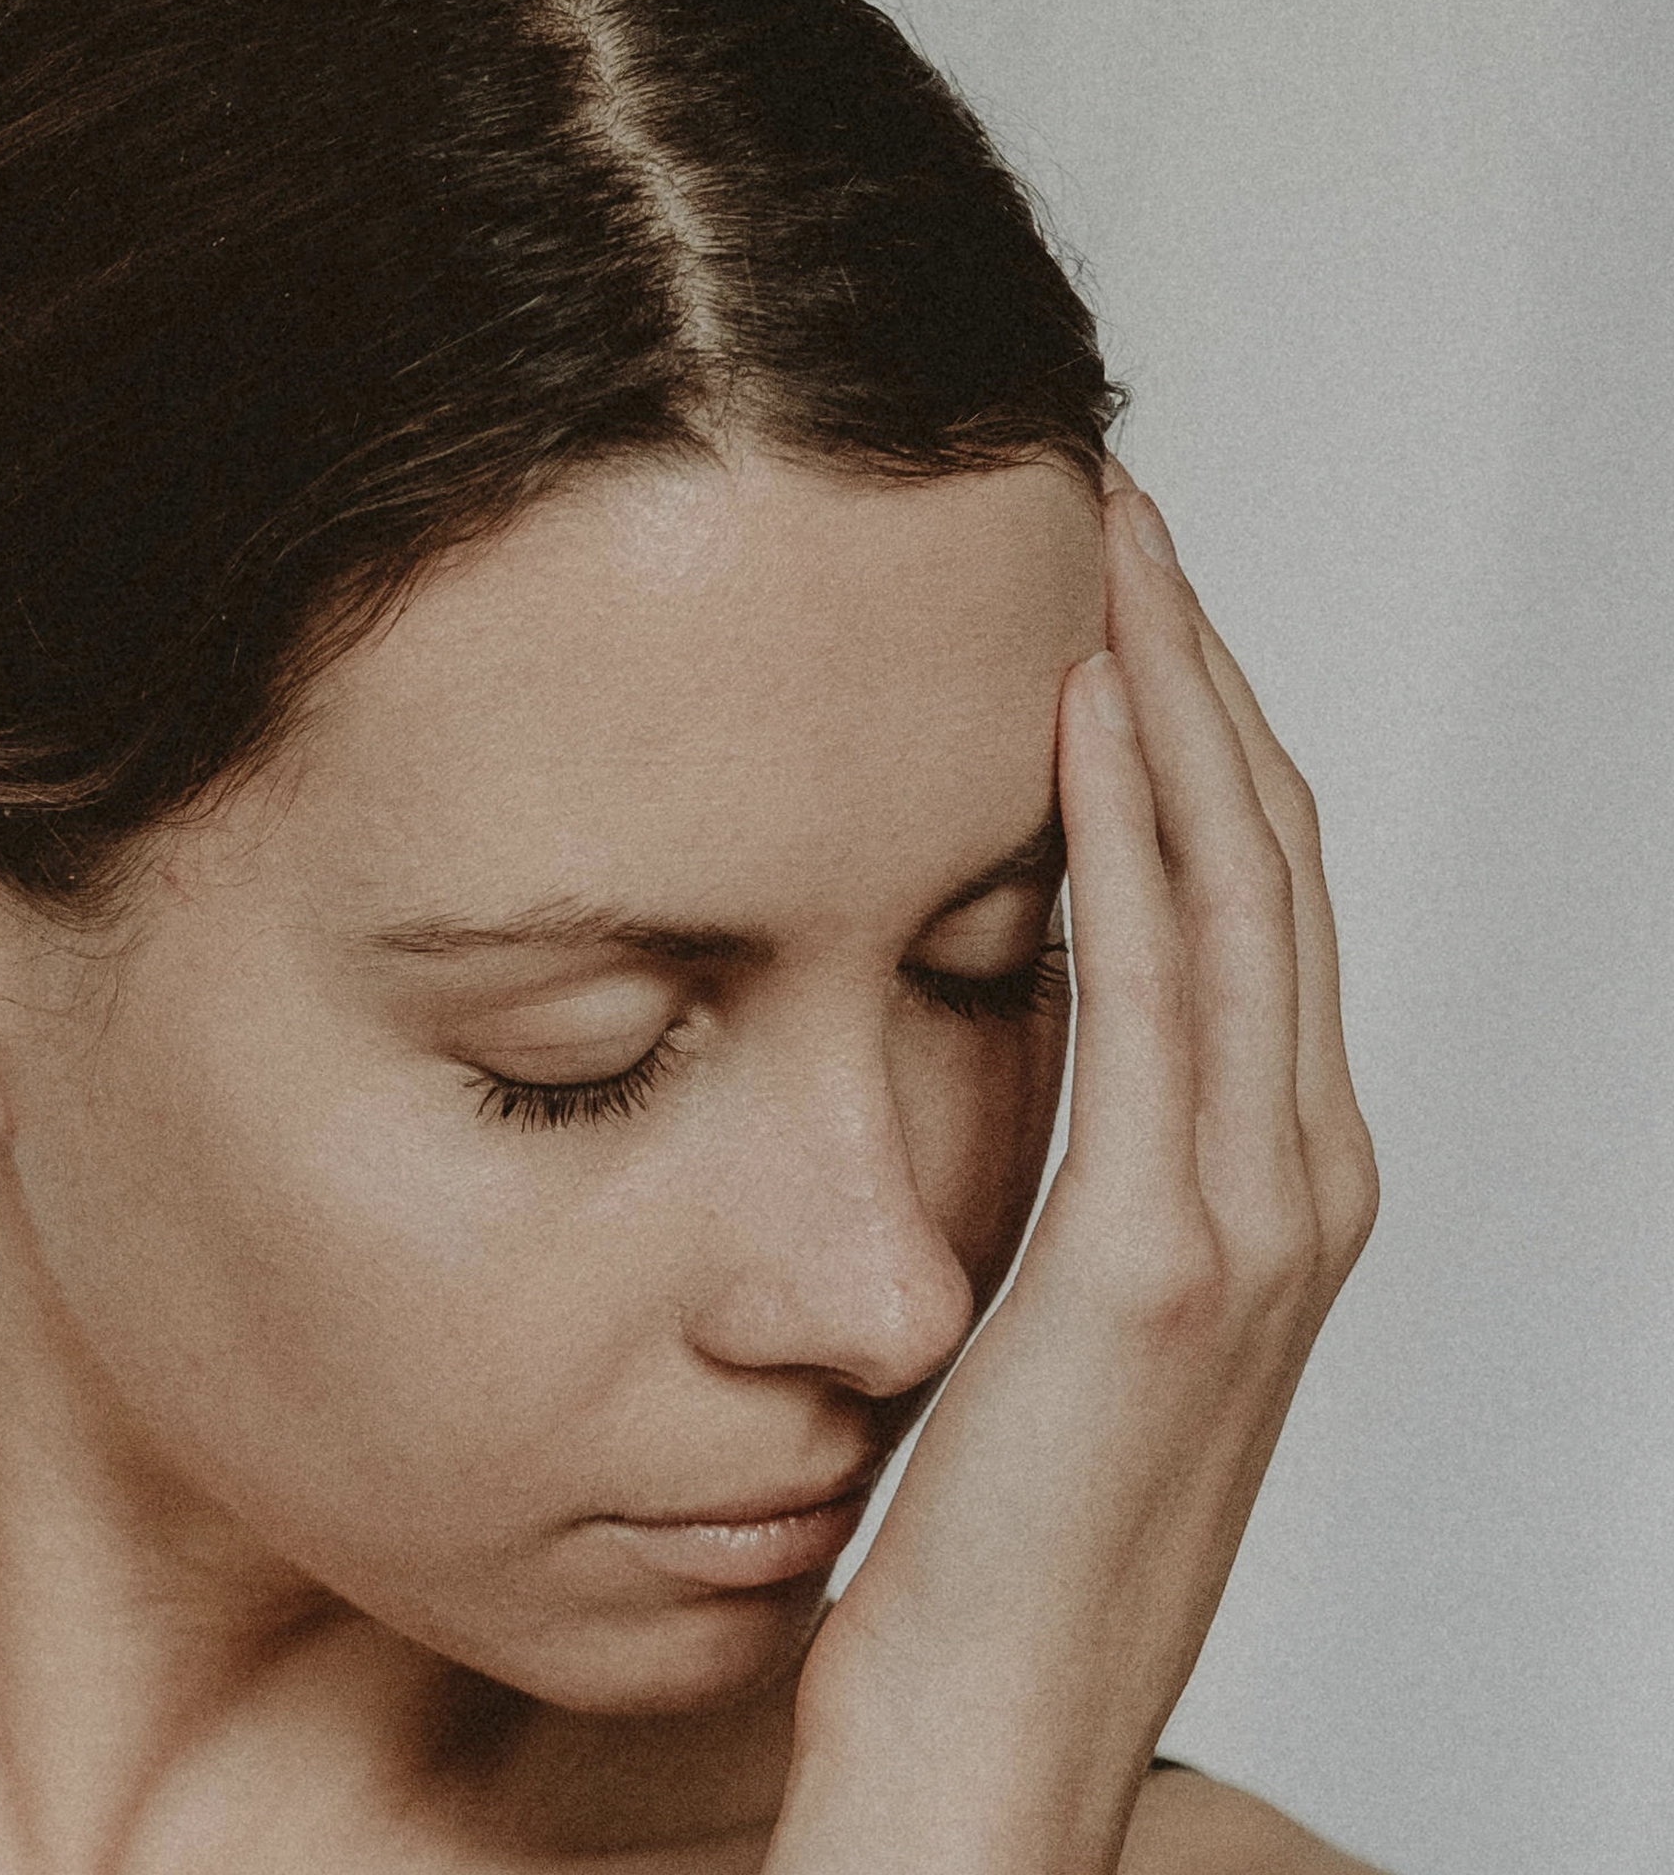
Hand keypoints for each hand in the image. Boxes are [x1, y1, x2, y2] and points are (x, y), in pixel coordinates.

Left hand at [762, 472, 1380, 1873]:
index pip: (1247, 900)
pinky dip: (1129, 826)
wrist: (982, 1745)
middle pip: (1265, 852)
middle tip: (1110, 509)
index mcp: (1261, 1194)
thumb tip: (965, 1049)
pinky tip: (1074, 702)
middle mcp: (1289, 1185)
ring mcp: (1245, 1222)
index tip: (1108, 593)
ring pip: (1234, 883)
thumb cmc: (983, 1557)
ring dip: (1169, 695)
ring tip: (1099, 544)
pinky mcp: (1156, 1264)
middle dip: (1195, 664)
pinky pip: (1154, 988)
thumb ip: (1046, 1191)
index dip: (1196, 730)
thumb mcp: (1033, 1332)